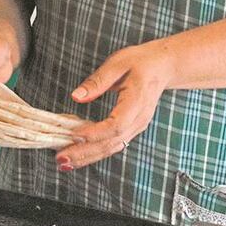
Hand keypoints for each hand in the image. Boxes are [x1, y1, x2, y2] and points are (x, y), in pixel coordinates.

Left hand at [55, 42, 175, 170]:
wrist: (163, 67)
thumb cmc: (141, 62)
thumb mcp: (117, 63)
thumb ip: (97, 81)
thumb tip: (76, 96)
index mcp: (137, 101)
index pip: (117, 124)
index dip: (95, 132)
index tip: (74, 134)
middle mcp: (139, 120)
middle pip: (112, 142)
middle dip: (85, 152)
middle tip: (61, 158)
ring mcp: (137, 127)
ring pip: (112, 148)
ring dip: (88, 157)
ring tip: (65, 162)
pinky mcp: (131, 129)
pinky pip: (113, 145)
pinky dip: (95, 152)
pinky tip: (78, 155)